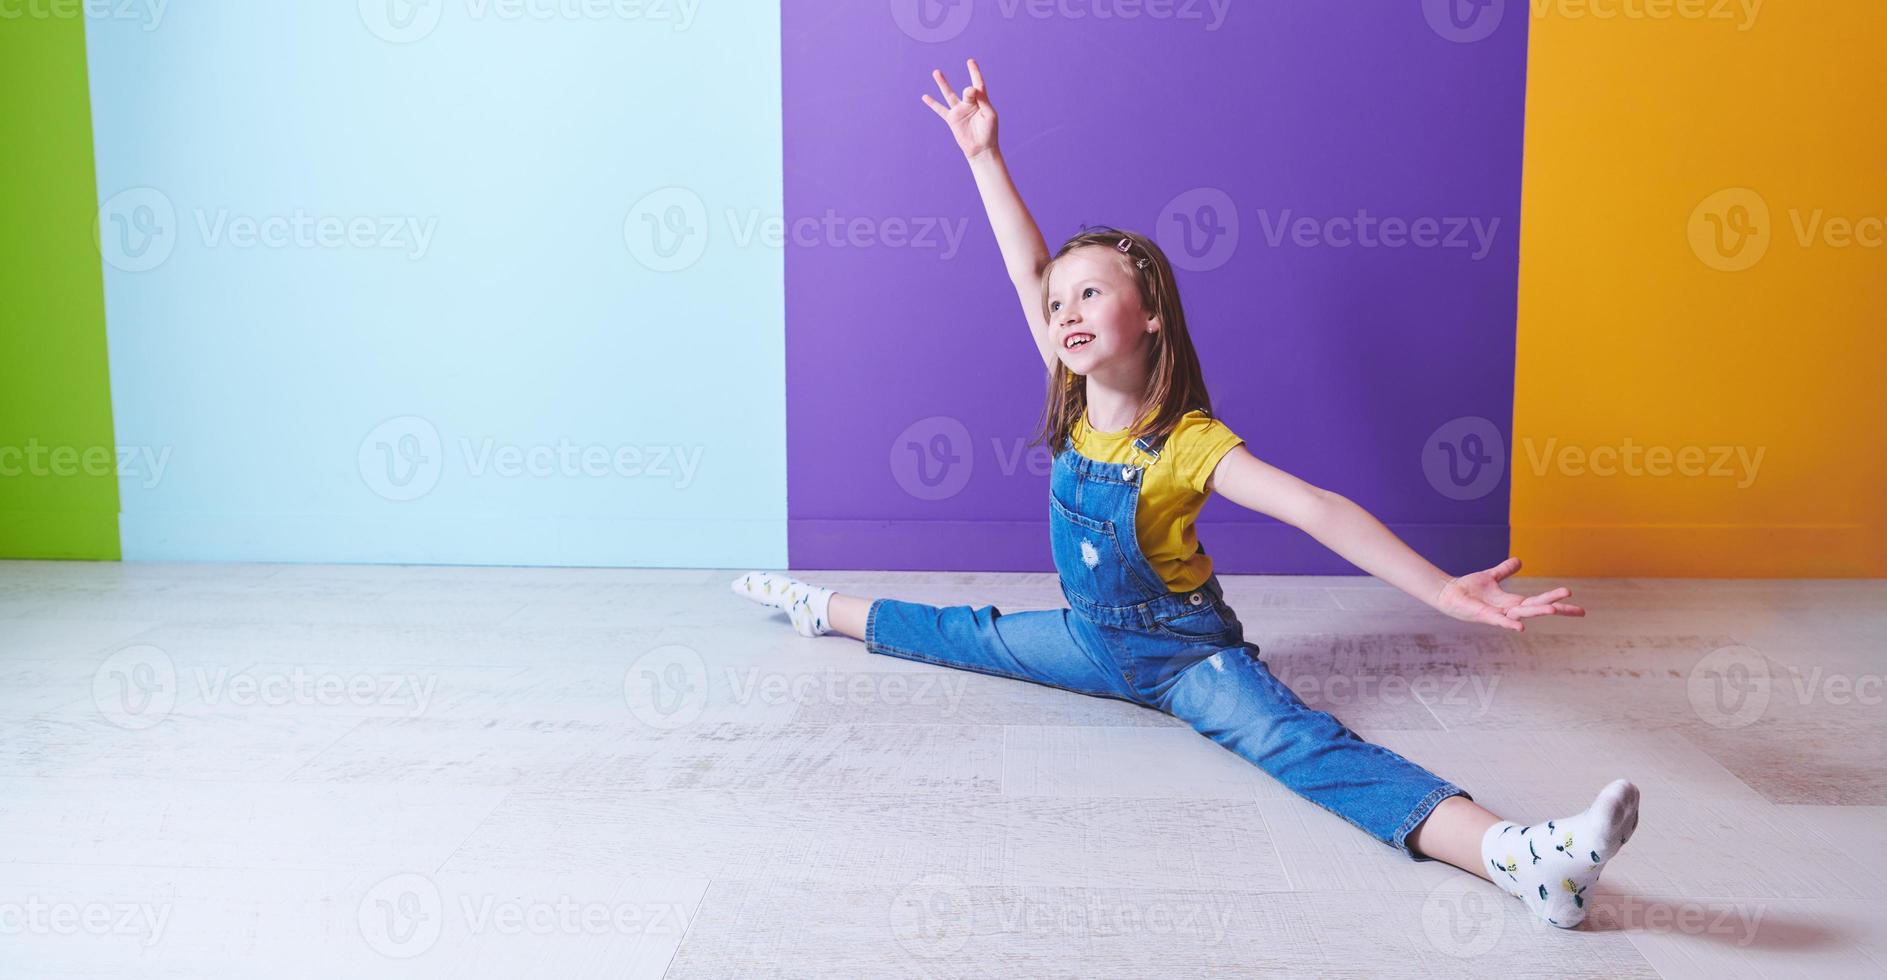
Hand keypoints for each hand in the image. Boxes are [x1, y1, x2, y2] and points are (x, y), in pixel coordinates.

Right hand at [921, 58, 997, 159]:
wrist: (981, 149)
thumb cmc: (989, 132)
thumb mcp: (989, 115)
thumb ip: (982, 100)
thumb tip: (971, 88)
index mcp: (982, 102)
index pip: (979, 84)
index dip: (975, 73)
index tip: (970, 61)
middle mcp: (970, 104)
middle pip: (965, 89)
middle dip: (967, 79)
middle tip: (966, 65)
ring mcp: (960, 111)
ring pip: (949, 94)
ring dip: (943, 83)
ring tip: (936, 72)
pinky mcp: (952, 119)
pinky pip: (940, 109)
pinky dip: (932, 104)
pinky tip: (925, 97)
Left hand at [1435, 556, 1585, 631]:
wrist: (1448, 594)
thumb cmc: (1469, 589)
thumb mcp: (1491, 577)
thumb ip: (1505, 571)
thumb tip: (1519, 561)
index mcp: (1513, 601)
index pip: (1541, 603)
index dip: (1559, 604)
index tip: (1581, 609)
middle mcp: (1509, 610)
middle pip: (1537, 608)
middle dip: (1555, 607)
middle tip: (1577, 608)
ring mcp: (1498, 614)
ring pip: (1523, 614)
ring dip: (1538, 612)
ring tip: (1554, 610)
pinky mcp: (1485, 616)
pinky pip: (1500, 621)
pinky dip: (1510, 623)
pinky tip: (1521, 627)